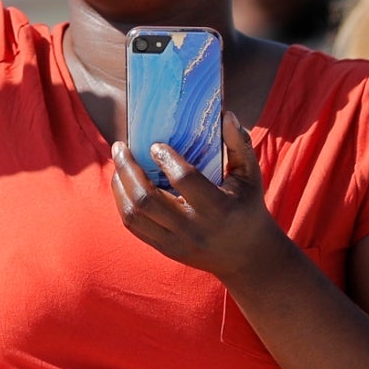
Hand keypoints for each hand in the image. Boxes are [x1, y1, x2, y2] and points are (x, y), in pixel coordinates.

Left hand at [109, 113, 287, 284]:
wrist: (247, 256)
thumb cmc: (248, 206)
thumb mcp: (250, 175)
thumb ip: (238, 143)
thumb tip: (224, 113)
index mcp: (218, 208)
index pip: (184, 180)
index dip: (166, 159)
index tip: (155, 144)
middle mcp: (194, 228)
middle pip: (147, 199)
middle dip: (128, 169)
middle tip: (120, 146)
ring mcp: (176, 242)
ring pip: (134, 214)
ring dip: (120, 185)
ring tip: (119, 162)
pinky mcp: (165, 249)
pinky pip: (134, 227)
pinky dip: (122, 203)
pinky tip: (122, 184)